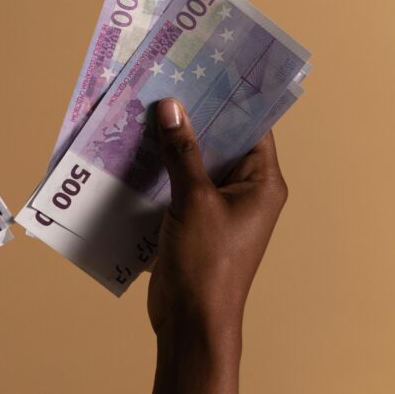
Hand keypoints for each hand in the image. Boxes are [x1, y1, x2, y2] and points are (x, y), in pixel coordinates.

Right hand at [148, 99, 288, 341]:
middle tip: (162, 83)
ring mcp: (217, 209)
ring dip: (170, 144)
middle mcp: (245, 192)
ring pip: (194, 163)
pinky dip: (158, 170)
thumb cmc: (206, 264)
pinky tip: (132, 151)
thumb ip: (182, 152)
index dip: (230, 99)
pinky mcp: (193, 223)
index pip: (253, 127)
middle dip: (191, 117)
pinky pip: (177, 185)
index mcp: (262, 183)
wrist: (191, 324)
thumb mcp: (194, 201)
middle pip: (219, 142)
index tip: (203, 69)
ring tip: (140, 110)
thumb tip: (170, 107)